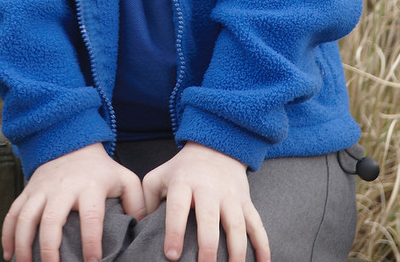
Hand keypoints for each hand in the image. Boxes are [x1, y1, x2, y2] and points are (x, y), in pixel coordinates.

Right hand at [2, 142, 145, 261]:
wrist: (71, 143)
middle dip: (50, 249)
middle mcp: (63, 188)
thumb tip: (141, 229)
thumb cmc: (101, 171)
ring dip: (24, 245)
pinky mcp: (28, 190)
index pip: (91, 217)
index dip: (91, 241)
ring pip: (26, 217)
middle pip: (51, 220)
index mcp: (89, 187)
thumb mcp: (124, 179)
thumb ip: (136, 203)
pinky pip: (12, 213)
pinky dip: (7, 234)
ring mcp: (42, 189)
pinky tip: (9, 255)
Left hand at [141, 143, 269, 261]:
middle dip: (208, 246)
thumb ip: (146, 200)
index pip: (178, 206)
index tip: (172, 255)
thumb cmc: (182, 170)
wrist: (215, 147)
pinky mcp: (246, 202)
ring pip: (237, 225)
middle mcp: (209, 189)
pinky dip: (263, 246)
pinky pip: (258, 225)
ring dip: (236, 251)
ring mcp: (231, 196)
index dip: (174, 231)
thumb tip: (136, 227)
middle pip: (210, 219)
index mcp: (184, 182)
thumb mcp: (159, 176)